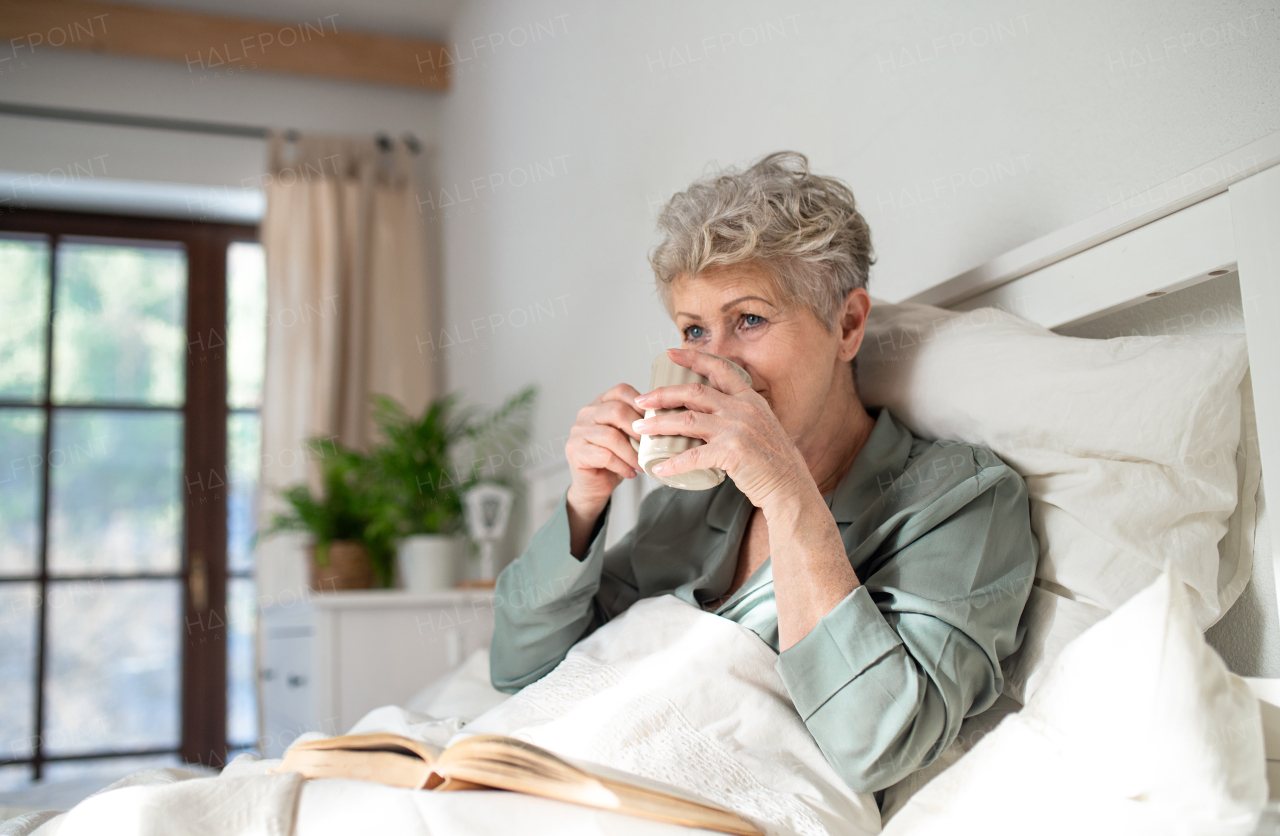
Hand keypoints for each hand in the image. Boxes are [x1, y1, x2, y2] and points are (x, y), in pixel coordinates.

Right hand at [564, 382, 643, 523]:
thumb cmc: (614, 458)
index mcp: (601, 403)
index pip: (621, 391)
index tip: (655, 421)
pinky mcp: (574, 450)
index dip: (641, 404)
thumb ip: (638, 423)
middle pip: (616, 411)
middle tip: (651, 445)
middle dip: (638, 430)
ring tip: (641, 464)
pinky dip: (622, 465)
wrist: (594, 484)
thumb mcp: (628, 436)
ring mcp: (578, 431)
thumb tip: (665, 419)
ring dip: (631, 453)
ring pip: (610, 436)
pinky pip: (604, 456)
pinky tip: (630, 473)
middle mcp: (587, 413)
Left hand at [632, 349, 812, 514]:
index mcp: (749, 399)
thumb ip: (741, 415)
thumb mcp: (762, 426)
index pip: (719, 368)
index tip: (670, 353)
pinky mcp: (732, 452)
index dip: (693, 358)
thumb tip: (715, 413)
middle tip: (641, 400)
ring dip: (659, 423)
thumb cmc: (772, 461)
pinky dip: (673, 463)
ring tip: (639, 429)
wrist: (790, 487)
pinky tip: (659, 469)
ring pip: (687, 419)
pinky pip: (693, 455)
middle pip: (694, 391)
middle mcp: (743, 409)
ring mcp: (737, 429)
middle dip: (662, 394)